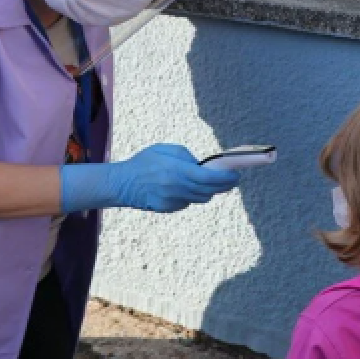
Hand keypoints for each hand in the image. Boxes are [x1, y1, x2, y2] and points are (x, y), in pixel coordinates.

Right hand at [60, 144, 240, 213]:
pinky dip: (192, 195)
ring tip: (209, 181)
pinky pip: (188, 202)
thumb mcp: (165, 150)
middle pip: (210, 190)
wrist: (123, 183)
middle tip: (232, 180)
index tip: (236, 175)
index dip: (226, 178)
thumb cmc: (144, 162)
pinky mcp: (169, 208)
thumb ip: (186, 157)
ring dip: (208, 190)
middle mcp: (178, 188)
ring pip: (201, 198)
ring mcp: (173, 201)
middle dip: (224, 186)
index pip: (210, 178)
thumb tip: (203, 166)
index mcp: (177, 171)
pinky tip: (184, 187)